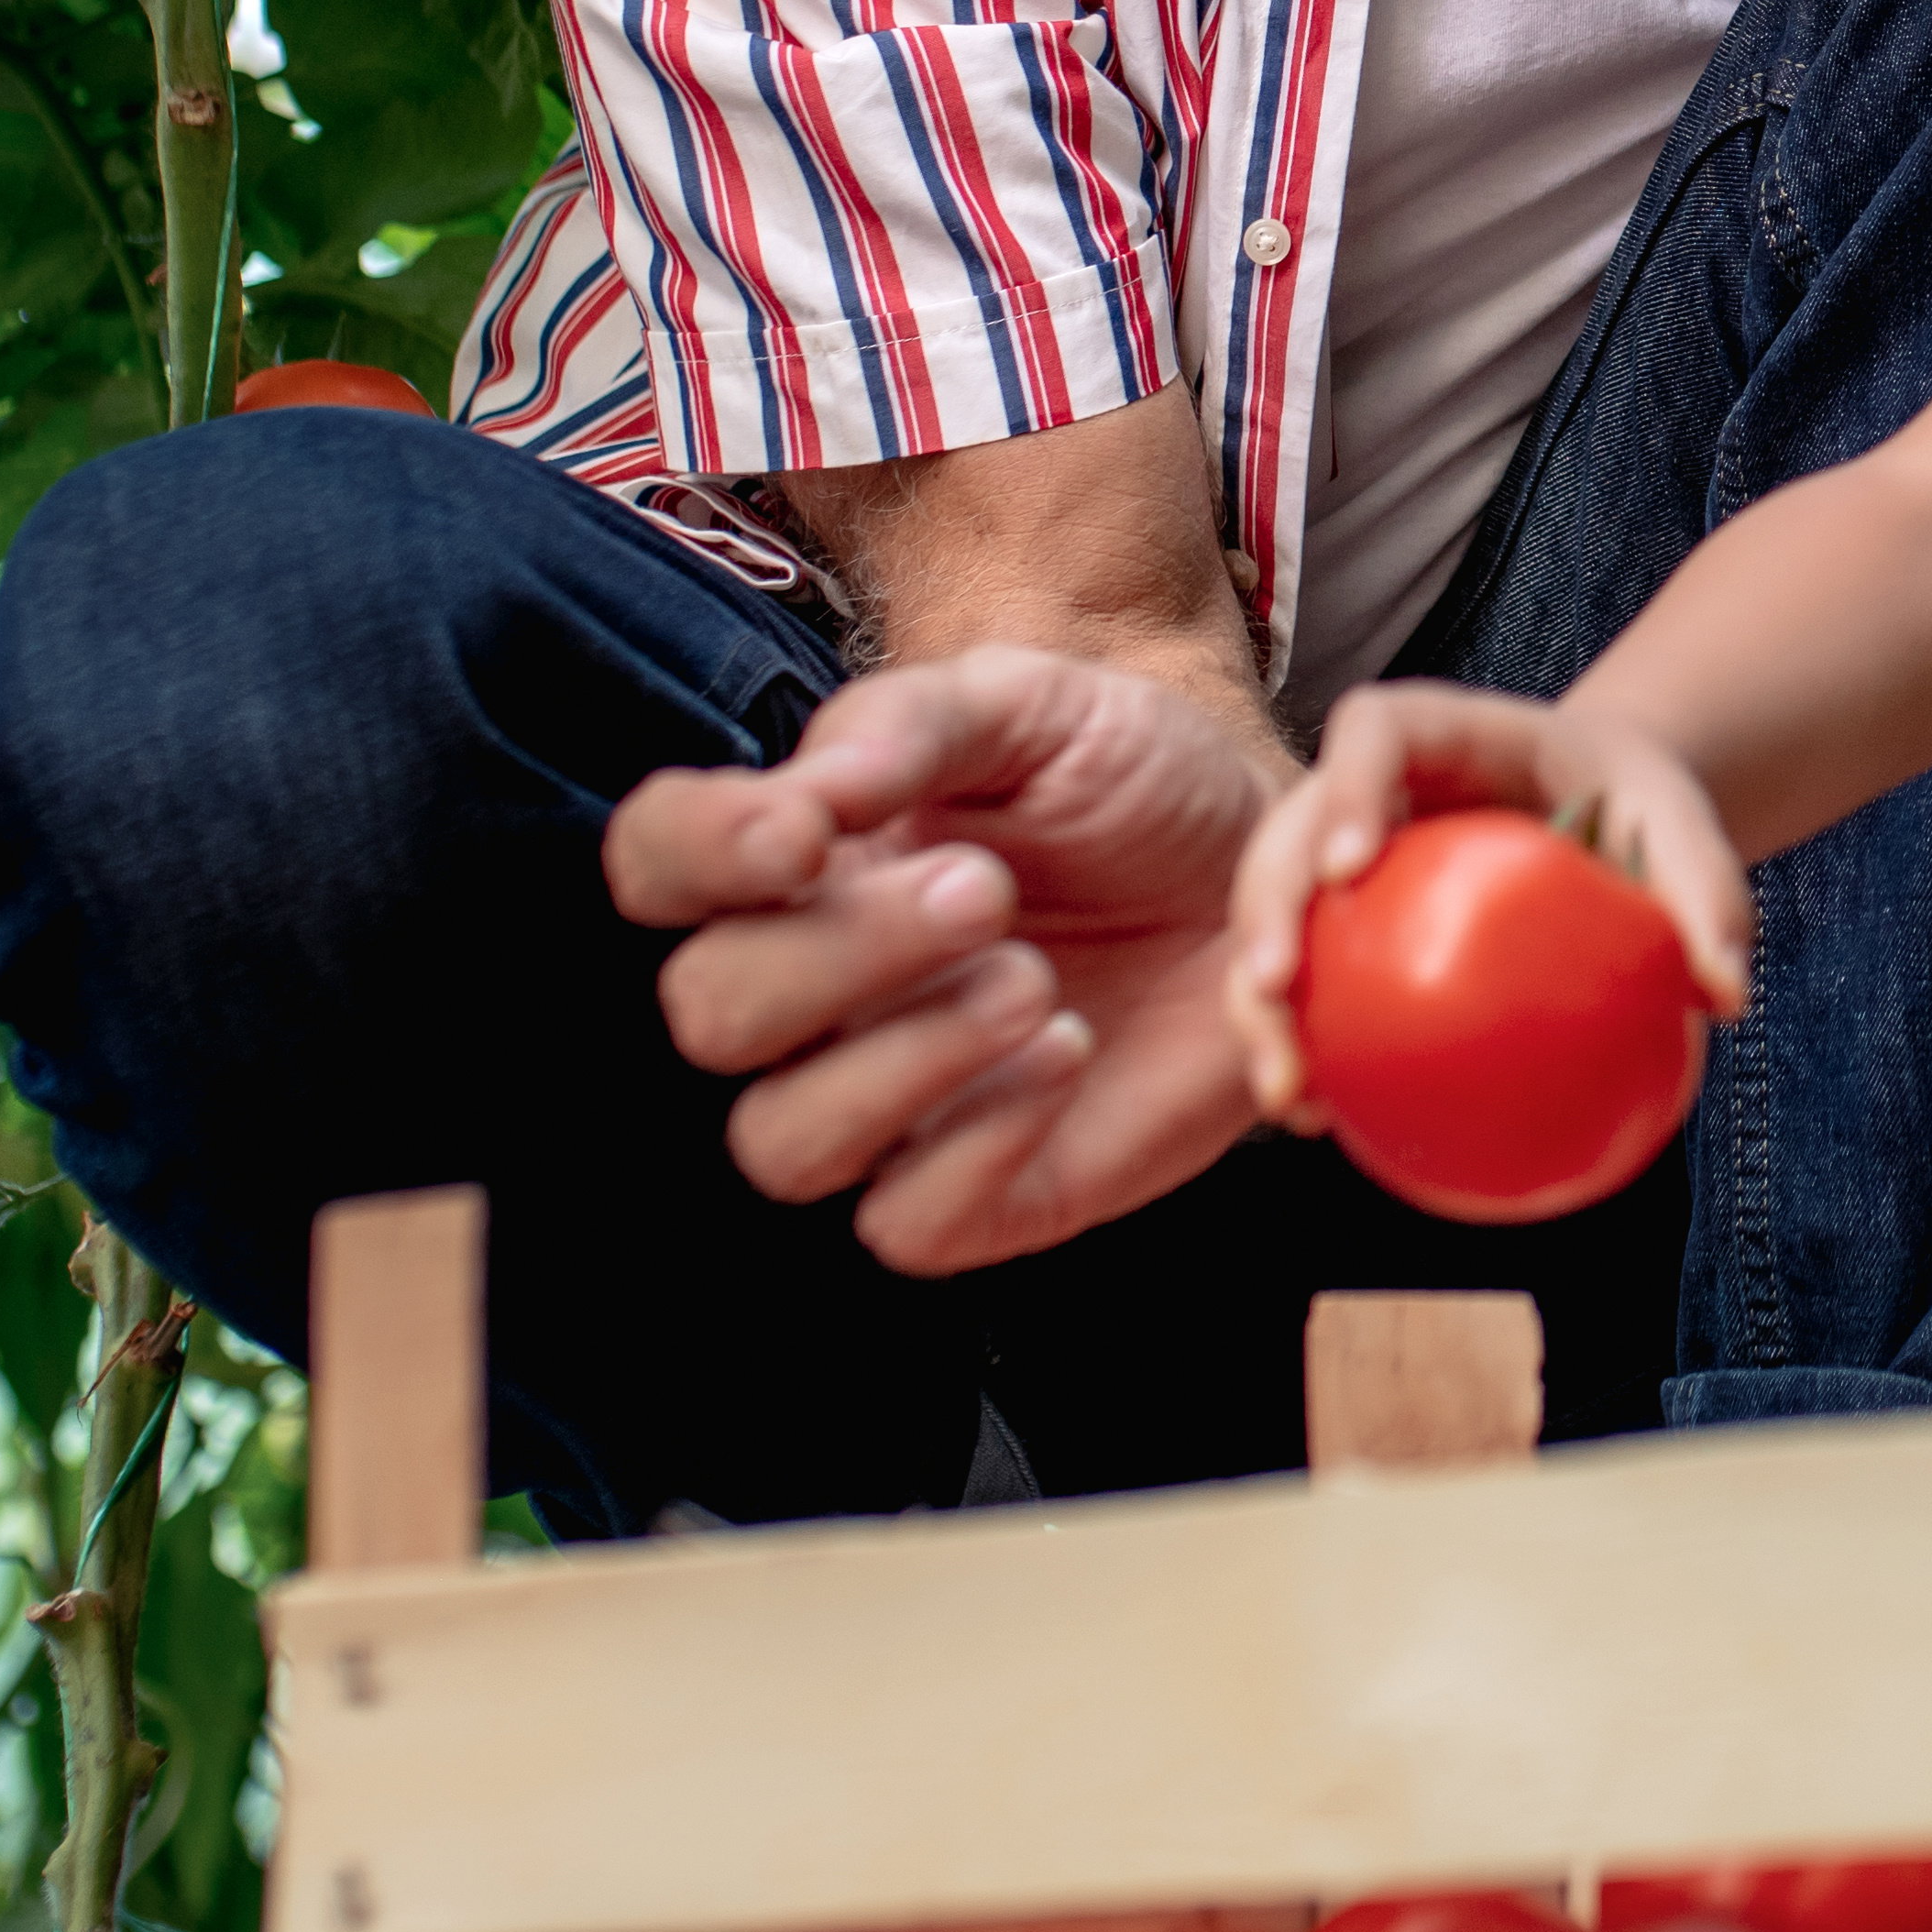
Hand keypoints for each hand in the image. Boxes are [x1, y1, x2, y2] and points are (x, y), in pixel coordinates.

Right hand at [600, 648, 1272, 1278]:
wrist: (1274, 865)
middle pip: (712, 1012)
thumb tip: (810, 795)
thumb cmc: (1132, 781)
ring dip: (902, 1060)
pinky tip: (1063, 1056)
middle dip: (840, 952)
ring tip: (1033, 981)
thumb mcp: (1034, 707)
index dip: (697, 855)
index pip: (657, 867)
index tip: (805, 830)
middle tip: (986, 892)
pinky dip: (974, 1147)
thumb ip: (909, 728)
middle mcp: (813, 996)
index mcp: (797, 863)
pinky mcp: (980, 1195)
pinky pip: (904, 1223)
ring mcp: (888, 1106)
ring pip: (782, 1142)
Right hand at [1228, 684, 1760, 1125]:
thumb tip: (1726, 997)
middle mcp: (1370, 786)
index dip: (1347, 786)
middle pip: (1288, 825)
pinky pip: (1303, 977)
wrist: (1601, 808)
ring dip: (1254, 999)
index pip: (1374, 729)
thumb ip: (1707, 896)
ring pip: (1269, 910)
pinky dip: (1297, 1041)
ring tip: (1287, 1093)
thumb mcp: (1683, 825)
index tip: (1352, 867)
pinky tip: (1316, 1122)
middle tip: (1277, 986)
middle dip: (1266, 904)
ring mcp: (1343, 853)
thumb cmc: (1638, 802)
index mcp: (1442, 730)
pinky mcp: (1342, 922)